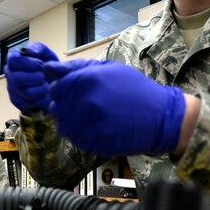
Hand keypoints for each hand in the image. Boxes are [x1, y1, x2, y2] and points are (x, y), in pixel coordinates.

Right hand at [4, 42, 58, 113]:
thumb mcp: (46, 53)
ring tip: (46, 85)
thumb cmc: (47, 66)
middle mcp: (9, 73)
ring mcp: (11, 88)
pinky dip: (40, 99)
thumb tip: (31, 51)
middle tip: (44, 76)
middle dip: (36, 78)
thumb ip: (38, 48)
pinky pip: (28, 103)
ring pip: (24, 92)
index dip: (28, 63)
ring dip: (40, 89)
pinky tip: (43, 94)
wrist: (53, 83)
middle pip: (17, 79)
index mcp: (14, 59)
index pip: (13, 60)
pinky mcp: (17, 101)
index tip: (40, 64)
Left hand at [43, 60, 185, 155]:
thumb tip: (48, 68)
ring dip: (72, 124)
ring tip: (91, 121)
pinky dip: (82, 137)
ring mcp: (90, 123)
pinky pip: (76, 140)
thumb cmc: (135, 90)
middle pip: (57, 109)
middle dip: (65, 109)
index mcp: (87, 79)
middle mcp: (86, 100)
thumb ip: (77, 68)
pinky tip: (98, 130)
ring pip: (64, 126)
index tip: (72, 96)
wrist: (160, 116)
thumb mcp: (109, 70)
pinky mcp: (95, 142)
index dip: (61, 94)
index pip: (55, 89)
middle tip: (83, 110)